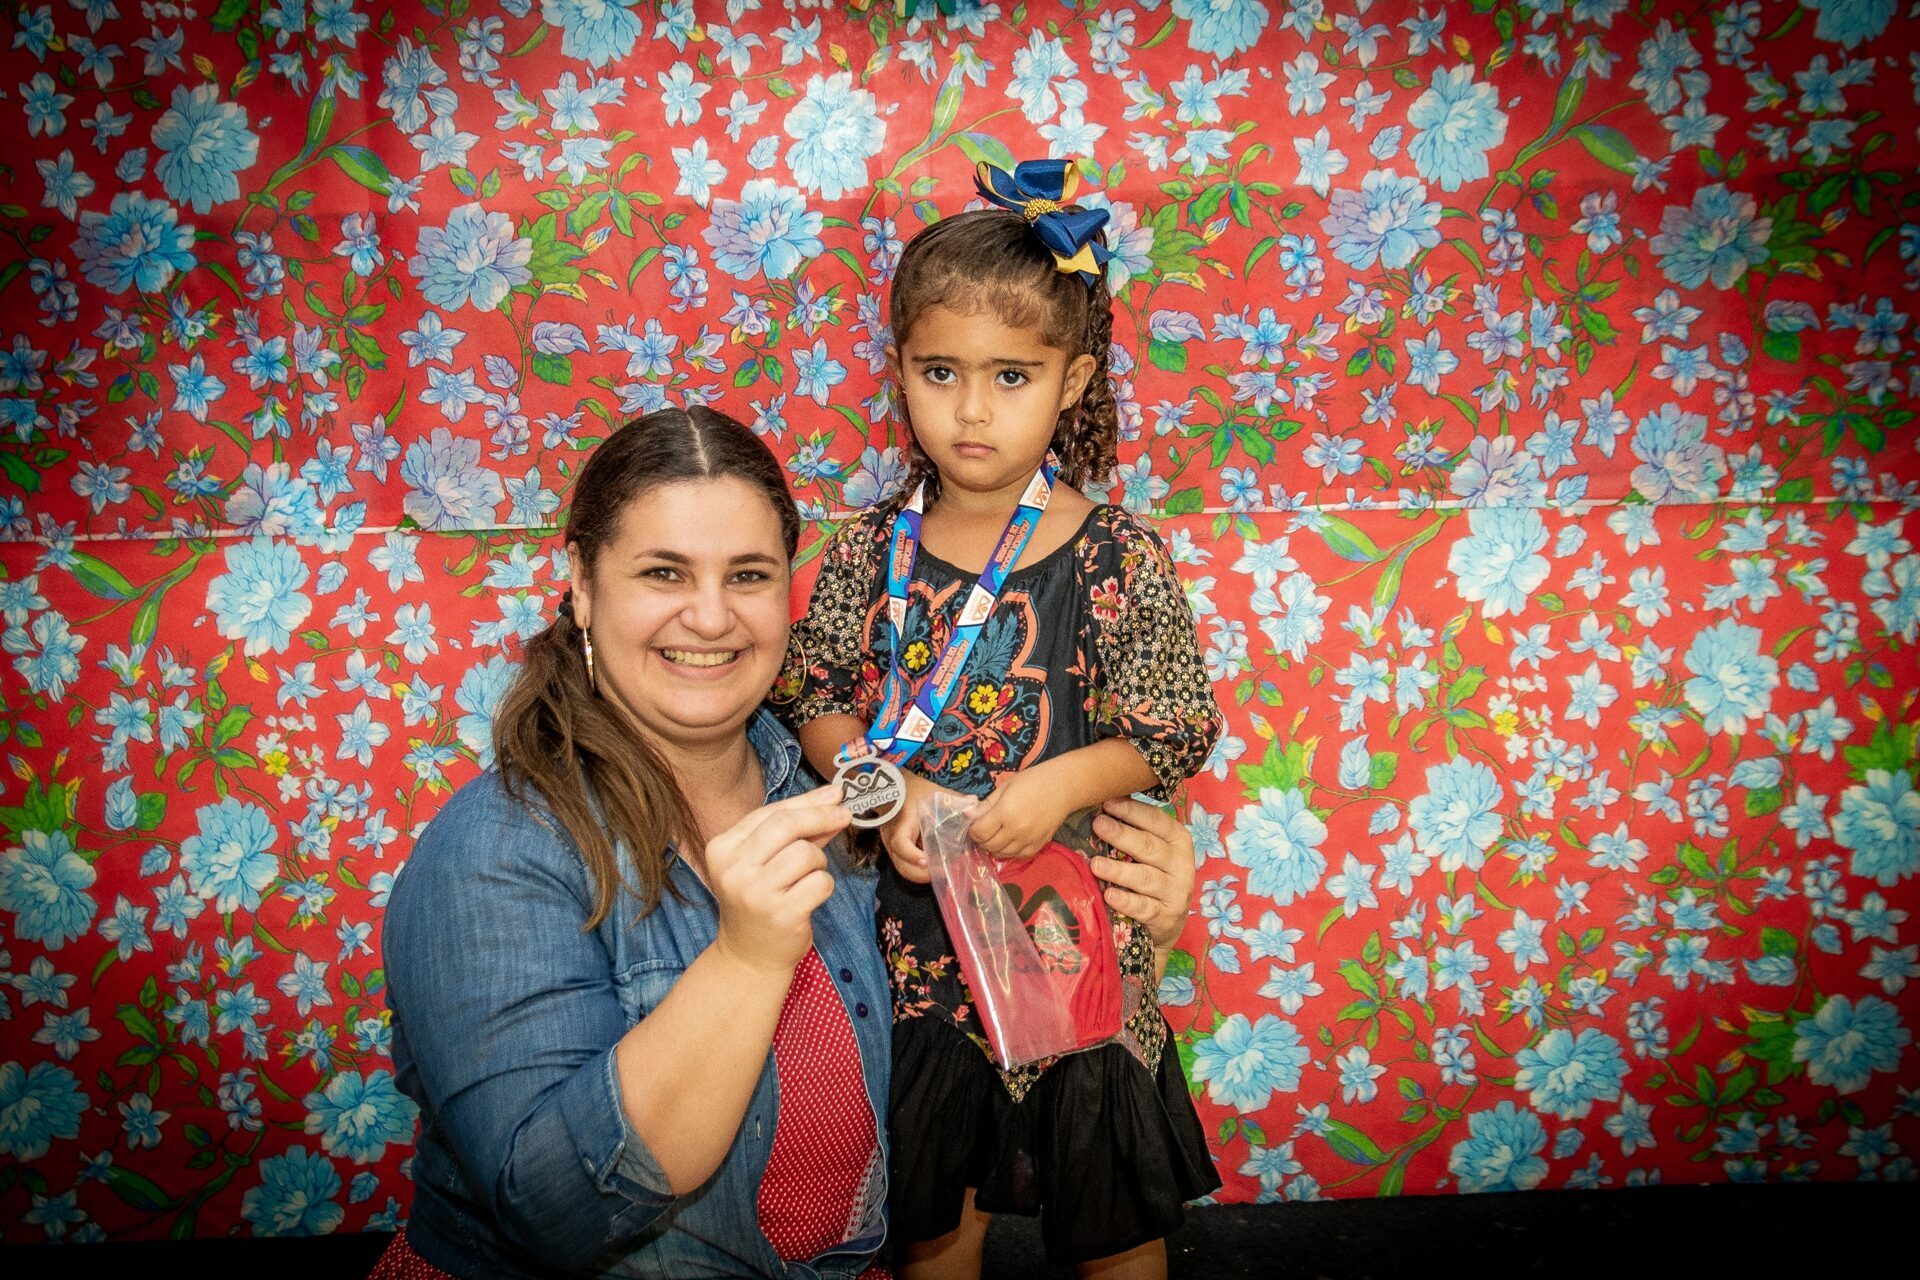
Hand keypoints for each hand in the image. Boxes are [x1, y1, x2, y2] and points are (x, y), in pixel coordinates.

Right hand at [704, 785, 848, 976]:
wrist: (747, 955)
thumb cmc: (760, 900)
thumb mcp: (765, 861)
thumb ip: (794, 830)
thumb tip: (832, 797)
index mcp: (722, 848)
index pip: (770, 813)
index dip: (807, 802)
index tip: (835, 796)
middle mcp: (733, 869)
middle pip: (787, 826)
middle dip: (822, 817)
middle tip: (844, 816)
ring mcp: (755, 893)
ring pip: (806, 853)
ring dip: (819, 862)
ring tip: (808, 877)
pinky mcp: (780, 914)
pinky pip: (820, 882)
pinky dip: (824, 885)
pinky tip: (810, 896)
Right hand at [878, 772, 958, 883]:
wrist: (890, 787)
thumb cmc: (913, 790)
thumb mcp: (935, 794)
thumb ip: (956, 801)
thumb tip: (976, 806)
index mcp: (902, 824)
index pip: (901, 844)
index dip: (913, 856)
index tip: (927, 861)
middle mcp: (892, 839)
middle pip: (903, 867)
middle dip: (924, 874)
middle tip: (945, 870)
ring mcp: (891, 846)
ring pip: (904, 869)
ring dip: (923, 874)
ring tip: (942, 868)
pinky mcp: (894, 850)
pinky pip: (905, 865)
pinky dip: (919, 868)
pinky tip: (935, 863)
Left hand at [967, 771, 1070, 861]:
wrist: (1064, 786)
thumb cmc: (1033, 781)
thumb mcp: (1005, 787)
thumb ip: (987, 804)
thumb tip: (968, 815)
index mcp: (1006, 812)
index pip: (980, 832)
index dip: (973, 830)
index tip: (974, 823)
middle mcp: (1017, 830)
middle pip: (989, 845)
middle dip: (982, 839)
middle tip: (984, 829)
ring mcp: (1029, 840)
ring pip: (1003, 854)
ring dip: (994, 847)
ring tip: (996, 835)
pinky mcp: (1039, 845)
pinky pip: (1019, 856)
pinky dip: (1011, 851)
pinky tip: (1010, 840)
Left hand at [1088, 796, 1196, 952]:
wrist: (1166, 921)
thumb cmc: (1153, 874)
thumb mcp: (1152, 850)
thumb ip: (1135, 828)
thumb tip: (1102, 801)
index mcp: (1178, 840)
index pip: (1156, 821)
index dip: (1132, 811)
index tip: (1107, 803)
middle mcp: (1181, 864)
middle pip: (1149, 847)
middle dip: (1122, 835)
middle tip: (1098, 825)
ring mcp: (1175, 892)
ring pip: (1145, 878)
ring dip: (1119, 870)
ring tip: (1096, 864)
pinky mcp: (1166, 917)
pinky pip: (1144, 907)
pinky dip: (1126, 901)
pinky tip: (1109, 895)